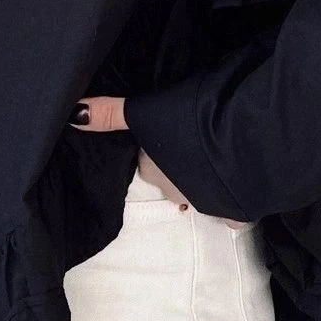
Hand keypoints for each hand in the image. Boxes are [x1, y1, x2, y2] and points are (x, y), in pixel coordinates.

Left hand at [69, 95, 249, 228]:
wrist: (247, 141)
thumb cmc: (193, 119)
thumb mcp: (146, 108)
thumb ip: (111, 113)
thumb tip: (73, 114)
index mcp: (152, 167)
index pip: (146, 160)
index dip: (155, 145)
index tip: (167, 131)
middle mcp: (174, 191)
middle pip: (172, 177)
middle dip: (181, 163)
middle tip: (194, 138)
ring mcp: (208, 205)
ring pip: (200, 192)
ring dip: (206, 177)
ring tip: (219, 153)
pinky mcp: (237, 212)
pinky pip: (232, 212)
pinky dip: (234, 199)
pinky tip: (239, 183)